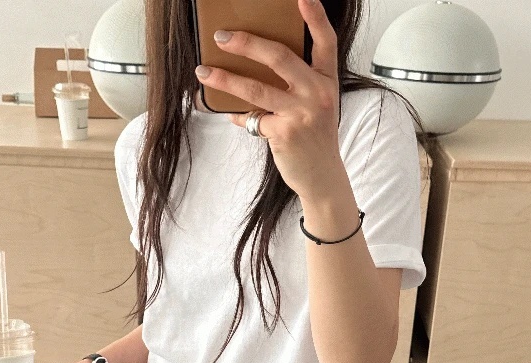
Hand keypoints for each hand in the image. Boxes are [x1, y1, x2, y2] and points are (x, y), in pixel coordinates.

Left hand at [195, 0, 343, 202]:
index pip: (325, 42)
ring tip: (204, 71)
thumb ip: (294, 86)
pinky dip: (238, 116)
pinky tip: (230, 114)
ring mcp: (301, 113)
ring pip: (256, 88)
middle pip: (279, 57)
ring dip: (225, 79)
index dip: (315, 17)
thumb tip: (252, 70)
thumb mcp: (314, 106)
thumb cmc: (314, 139)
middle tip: (222, 37)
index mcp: (326, 81)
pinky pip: (252, 118)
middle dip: (247, 43)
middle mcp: (317, 93)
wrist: (322, 177)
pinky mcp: (284, 132)